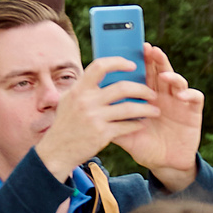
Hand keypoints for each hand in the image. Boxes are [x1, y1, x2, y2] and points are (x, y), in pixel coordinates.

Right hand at [37, 55, 162, 181]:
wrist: (57, 151)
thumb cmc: (65, 124)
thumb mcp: (68, 100)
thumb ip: (84, 88)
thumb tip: (101, 72)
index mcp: (78, 90)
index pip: (100, 66)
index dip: (118, 62)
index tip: (132, 65)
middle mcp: (86, 101)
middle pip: (122, 87)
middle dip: (142, 89)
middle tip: (152, 93)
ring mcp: (94, 118)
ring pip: (129, 108)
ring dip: (146, 109)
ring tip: (155, 110)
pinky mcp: (102, 134)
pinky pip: (127, 126)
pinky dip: (137, 125)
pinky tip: (142, 124)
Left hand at [112, 45, 206, 190]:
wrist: (165, 164)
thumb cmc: (145, 146)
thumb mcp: (125, 134)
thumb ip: (112, 121)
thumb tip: (90, 112)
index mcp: (148, 96)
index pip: (145, 74)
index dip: (141, 61)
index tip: (133, 50)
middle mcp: (164, 95)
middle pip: (161, 71)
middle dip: (156, 59)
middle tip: (149, 49)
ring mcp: (180, 102)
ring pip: (178, 81)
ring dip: (172, 75)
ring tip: (163, 75)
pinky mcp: (193, 112)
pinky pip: (195, 98)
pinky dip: (189, 94)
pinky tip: (180, 96)